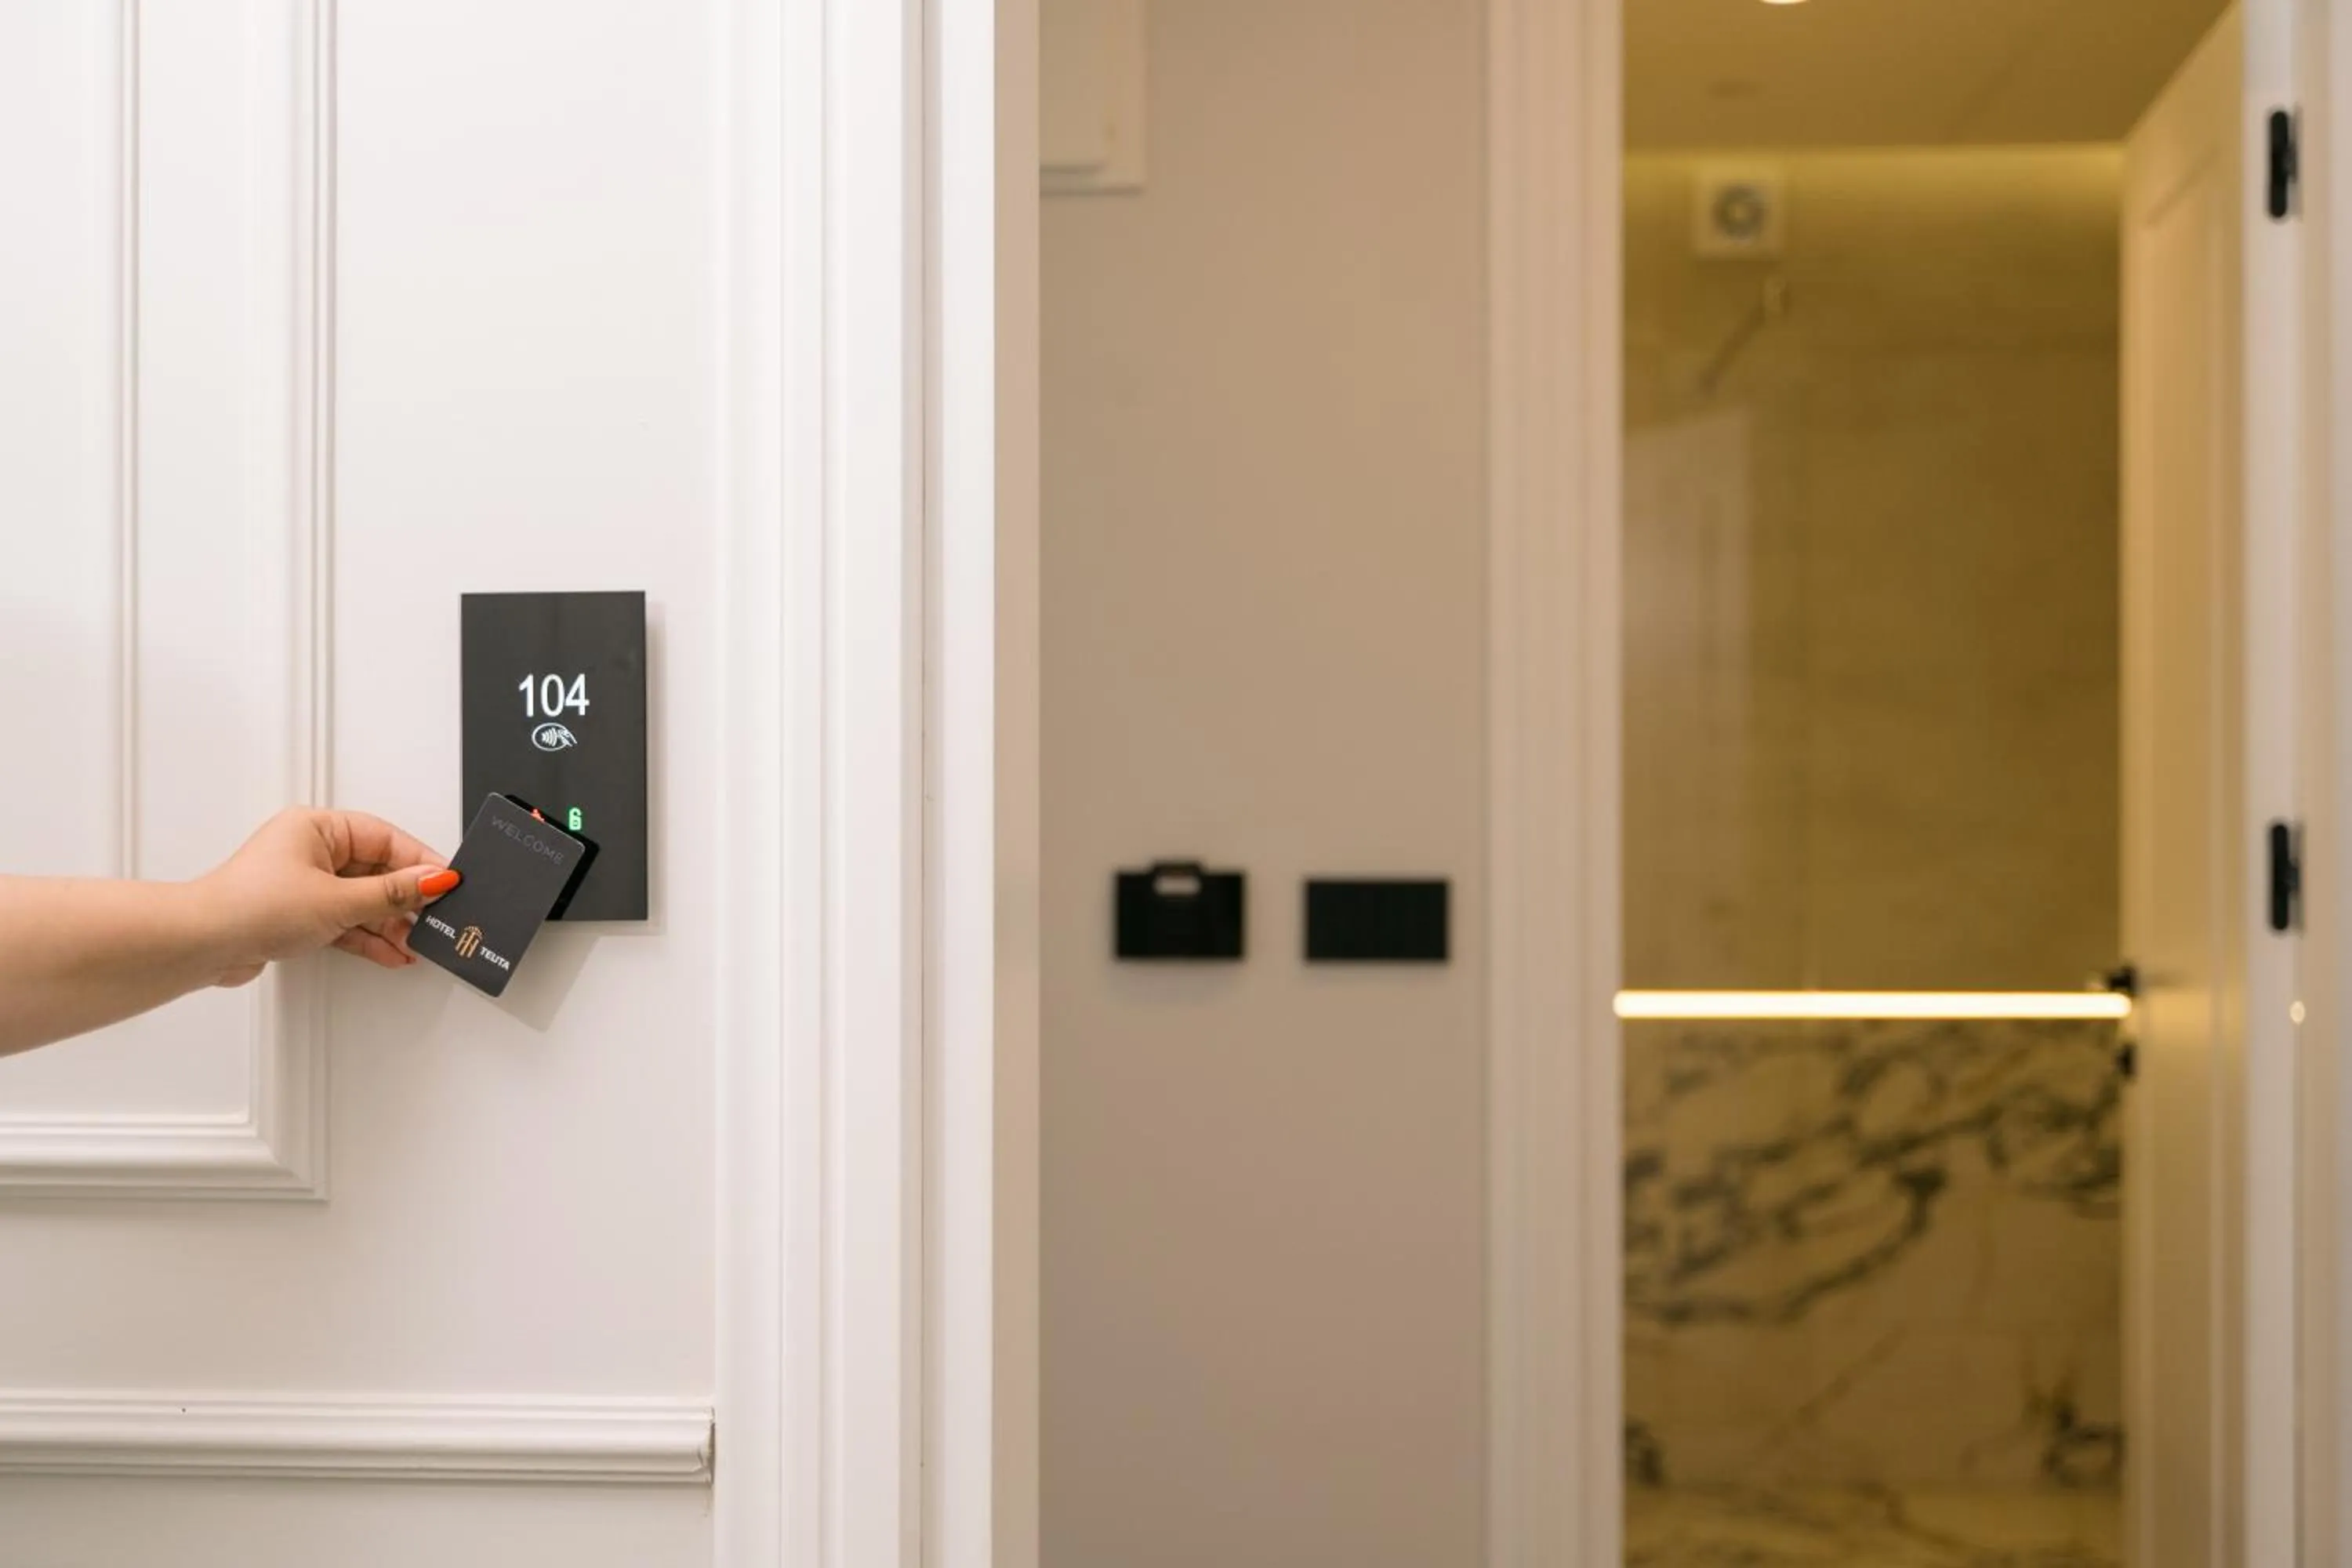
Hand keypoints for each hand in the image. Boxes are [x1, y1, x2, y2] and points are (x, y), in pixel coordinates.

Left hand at [193, 808, 460, 985]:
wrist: (202, 944)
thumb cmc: (248, 906)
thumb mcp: (338, 900)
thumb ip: (392, 894)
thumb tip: (433, 881)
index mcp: (317, 827)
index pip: (385, 839)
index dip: (419, 862)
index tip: (447, 882)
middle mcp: (309, 850)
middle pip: (376, 871)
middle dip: (405, 900)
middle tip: (434, 917)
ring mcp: (303, 884)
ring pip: (362, 900)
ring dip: (389, 923)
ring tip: (414, 942)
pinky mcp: (297, 915)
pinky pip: (345, 920)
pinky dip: (367, 936)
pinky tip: (390, 951)